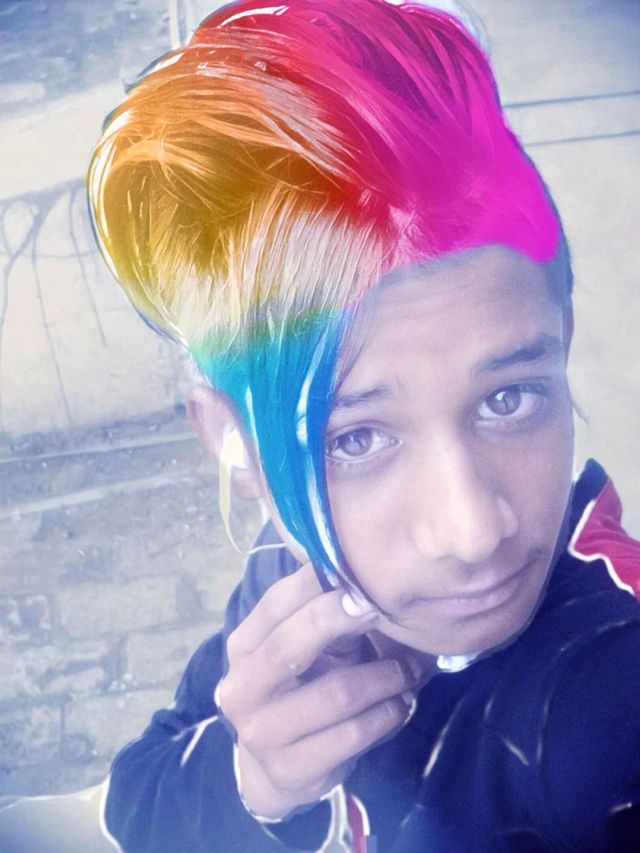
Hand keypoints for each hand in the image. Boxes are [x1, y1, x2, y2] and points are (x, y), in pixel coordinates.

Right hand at [218, 563, 420, 819]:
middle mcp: (242, 687)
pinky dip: (386, 715)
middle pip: (292, 645)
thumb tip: (364, 564)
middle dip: (345, 621)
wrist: (275, 767)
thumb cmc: (299, 688)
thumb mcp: (303, 647)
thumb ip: (321, 612)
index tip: (361, 577)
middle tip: (384, 610)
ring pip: (336, 693)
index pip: (276, 604)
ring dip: (384, 678)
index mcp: (244, 647)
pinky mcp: (291, 769)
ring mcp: (262, 733)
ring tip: (409, 671)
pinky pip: (353, 734)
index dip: (319, 585)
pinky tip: (400, 704)